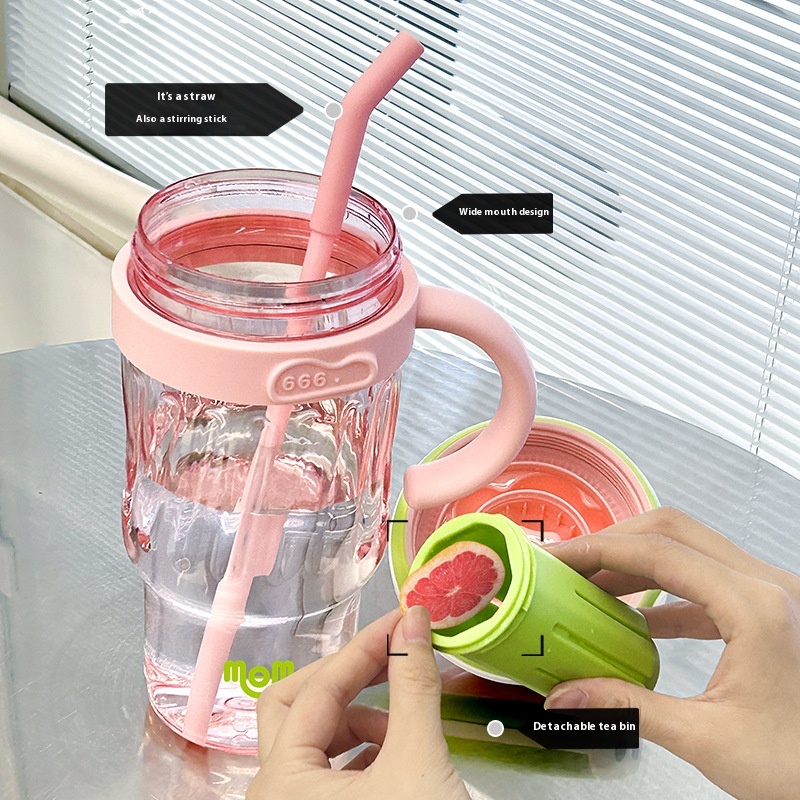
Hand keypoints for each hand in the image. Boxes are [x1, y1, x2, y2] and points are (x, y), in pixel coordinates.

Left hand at [246, 607, 469, 799]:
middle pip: (294, 708)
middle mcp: (272, 797)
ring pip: (313, 739)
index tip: (401, 621)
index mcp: (280, 784)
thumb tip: (414, 620)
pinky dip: (362, 748)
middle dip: (345, 677)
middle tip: (389, 656)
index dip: (363, 649)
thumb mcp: (417, 760)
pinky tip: (395, 749)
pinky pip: (328, 769)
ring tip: (404, 717)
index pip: (317, 690)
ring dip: (358, 715)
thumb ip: (412, 684)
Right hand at [542, 507, 799, 799]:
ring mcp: (770, 594)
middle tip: (570, 563)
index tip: (558, 557)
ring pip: (688, 550)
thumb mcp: (708, 739)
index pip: (658, 553)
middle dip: (614, 542)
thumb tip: (569, 695)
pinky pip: (704, 582)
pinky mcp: (767, 611)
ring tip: (591, 585)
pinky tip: (634, 617)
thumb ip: (630, 708)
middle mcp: (767, 585)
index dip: (598, 549)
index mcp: (756, 606)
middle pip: (673, 532)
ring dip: (635, 563)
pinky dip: (662, 591)